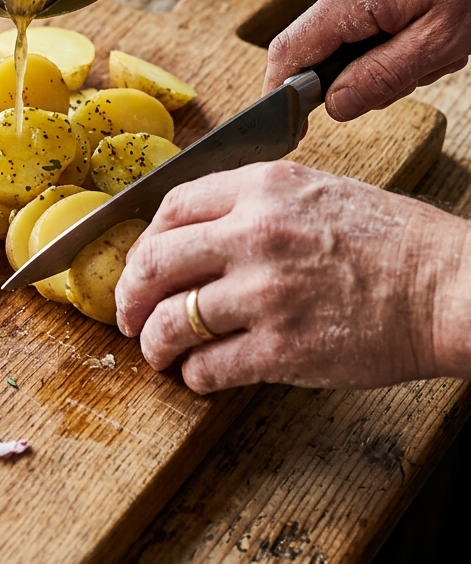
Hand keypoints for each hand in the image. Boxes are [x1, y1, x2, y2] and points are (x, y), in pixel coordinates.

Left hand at [115, 162, 470, 392]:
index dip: (144, 240)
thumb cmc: (392, 240)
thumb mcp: (316, 190)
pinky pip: (208, 366)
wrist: (450, 287)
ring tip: (156, 352)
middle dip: (128, 294)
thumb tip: (193, 231)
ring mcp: (265, 293)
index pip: (170, 206)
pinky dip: (194, 375)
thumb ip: (252, 202)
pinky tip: (199, 375)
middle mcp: (254, 234)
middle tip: (126, 313)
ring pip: (170, 320)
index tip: (140, 262)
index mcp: (262, 188)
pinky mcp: (282, 350)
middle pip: (154, 262)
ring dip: (153, 343)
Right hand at [263, 0, 470, 121]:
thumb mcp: (441, 39)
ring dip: (387, 51)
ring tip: (436, 40)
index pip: (288, 52)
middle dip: (364, 72)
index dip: (280, 93)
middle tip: (420, 70)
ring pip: (348, 33)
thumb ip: (383, 76)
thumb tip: (334, 105)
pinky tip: (429, 19)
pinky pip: (363, 12)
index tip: (289, 125)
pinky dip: (393, 29)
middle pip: (322, 49)